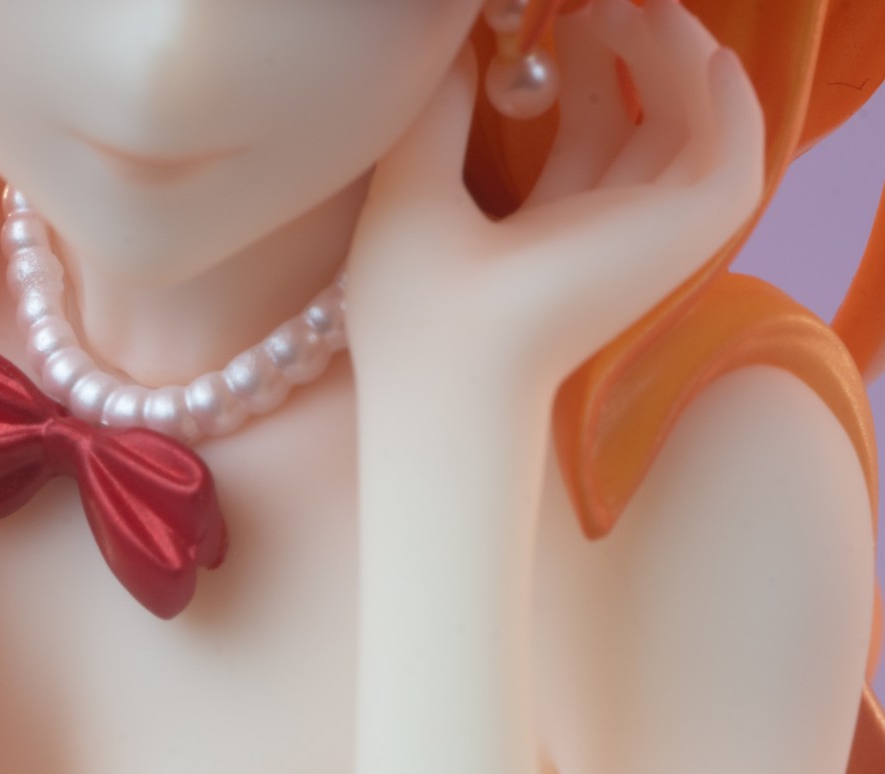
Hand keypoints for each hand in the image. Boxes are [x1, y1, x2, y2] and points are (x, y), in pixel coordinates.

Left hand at [345, 0, 764, 402]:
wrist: (448, 362)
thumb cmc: (414, 301)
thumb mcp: (411, 184)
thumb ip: (437, 116)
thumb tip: (459, 49)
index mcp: (543, 228)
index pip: (582, 132)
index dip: (577, 67)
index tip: (553, 19)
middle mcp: (601, 232)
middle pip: (638, 119)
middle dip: (626, 48)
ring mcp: (648, 236)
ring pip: (689, 125)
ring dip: (673, 56)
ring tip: (631, 3)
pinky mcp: (686, 234)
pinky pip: (737, 154)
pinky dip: (731, 97)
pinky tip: (700, 48)